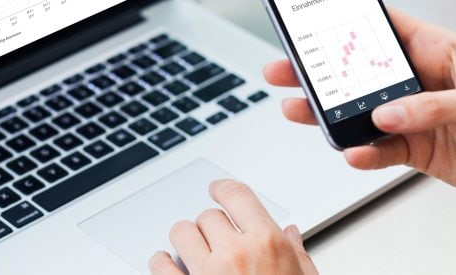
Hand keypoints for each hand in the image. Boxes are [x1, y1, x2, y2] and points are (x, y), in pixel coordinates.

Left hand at [149, 179, 317, 274]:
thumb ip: (296, 255)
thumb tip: (290, 233)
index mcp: (267, 244)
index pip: (236, 195)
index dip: (223, 189)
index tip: (217, 190)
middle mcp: (234, 254)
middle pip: (208, 216)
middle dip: (212, 226)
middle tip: (218, 239)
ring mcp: (206, 274)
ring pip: (181, 233)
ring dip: (186, 240)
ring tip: (194, 251)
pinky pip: (159, 265)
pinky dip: (161, 263)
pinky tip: (168, 266)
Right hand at [265, 9, 455, 207]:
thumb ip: (435, 106)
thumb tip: (388, 113)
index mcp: (433, 49)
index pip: (382, 25)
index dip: (346, 17)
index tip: (310, 16)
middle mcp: (415, 79)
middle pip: (356, 69)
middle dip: (318, 69)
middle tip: (284, 69)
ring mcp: (409, 115)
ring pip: (356, 109)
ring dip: (326, 112)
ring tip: (298, 110)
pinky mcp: (412, 148)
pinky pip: (377, 148)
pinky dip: (361, 152)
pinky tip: (351, 151)